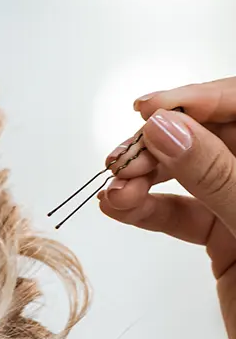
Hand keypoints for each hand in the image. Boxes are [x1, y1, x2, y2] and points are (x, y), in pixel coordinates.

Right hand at [98, 79, 235, 338]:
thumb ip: (216, 174)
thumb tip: (166, 128)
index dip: (197, 100)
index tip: (149, 110)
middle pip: (209, 137)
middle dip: (160, 144)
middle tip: (121, 161)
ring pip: (189, 174)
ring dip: (144, 179)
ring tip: (113, 192)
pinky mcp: (227, 238)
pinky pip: (180, 213)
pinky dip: (147, 210)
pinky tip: (118, 207)